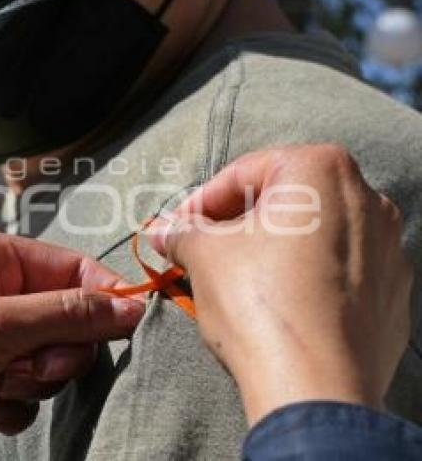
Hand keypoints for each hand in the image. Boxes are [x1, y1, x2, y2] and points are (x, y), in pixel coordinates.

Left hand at [0, 230, 142, 459]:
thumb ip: (68, 314)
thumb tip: (132, 305)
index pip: (68, 265)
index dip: (100, 295)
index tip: (126, 326)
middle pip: (65, 316)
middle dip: (56, 349)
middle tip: (33, 365)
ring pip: (48, 358)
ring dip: (32, 379)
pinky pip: (25, 391)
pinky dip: (10, 403)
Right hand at [149, 144, 412, 425]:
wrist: (315, 387)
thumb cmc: (258, 302)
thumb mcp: (202, 255)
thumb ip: (182, 232)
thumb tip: (162, 230)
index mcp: (322, 170)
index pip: (245, 172)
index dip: (201, 201)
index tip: (177, 226)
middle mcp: (368, 199)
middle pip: (286, 200)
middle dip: (239, 222)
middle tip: (202, 248)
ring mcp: (389, 249)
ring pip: (315, 236)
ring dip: (273, 250)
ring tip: (236, 279)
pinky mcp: (394, 296)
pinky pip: (340, 274)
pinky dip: (307, 280)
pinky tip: (277, 306)